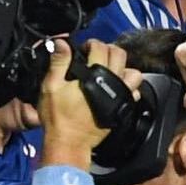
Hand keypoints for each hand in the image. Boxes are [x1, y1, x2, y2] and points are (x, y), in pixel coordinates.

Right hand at [39, 39, 139, 166]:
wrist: (69, 142)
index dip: (91, 43)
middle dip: (108, 49)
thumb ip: (58, 62)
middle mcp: (112, 83)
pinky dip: (129, 86)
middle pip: (119, 55)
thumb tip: (61, 43)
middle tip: (96, 55)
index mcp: (94, 75)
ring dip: (123, 67)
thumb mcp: (51, 86)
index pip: (99, 47)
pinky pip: (134, 92)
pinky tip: (116, 87)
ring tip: (110, 70)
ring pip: (133, 73)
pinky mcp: (122, 108)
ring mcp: (120, 96)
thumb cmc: (59, 117)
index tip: (84, 48)